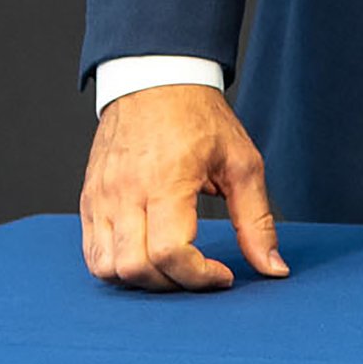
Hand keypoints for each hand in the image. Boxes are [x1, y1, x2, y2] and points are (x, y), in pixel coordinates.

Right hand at [80, 83, 288, 290]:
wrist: (156, 80)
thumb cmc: (201, 119)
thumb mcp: (243, 164)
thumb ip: (256, 221)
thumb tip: (274, 269)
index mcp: (166, 181)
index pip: (170, 253)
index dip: (199, 276)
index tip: (223, 274)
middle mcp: (125, 193)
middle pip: (136, 268)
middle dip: (174, 284)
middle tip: (200, 271)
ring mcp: (101, 198)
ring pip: (106, 268)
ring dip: (142, 280)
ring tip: (173, 265)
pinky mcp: (88, 200)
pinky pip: (92, 253)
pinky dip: (117, 268)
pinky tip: (148, 255)